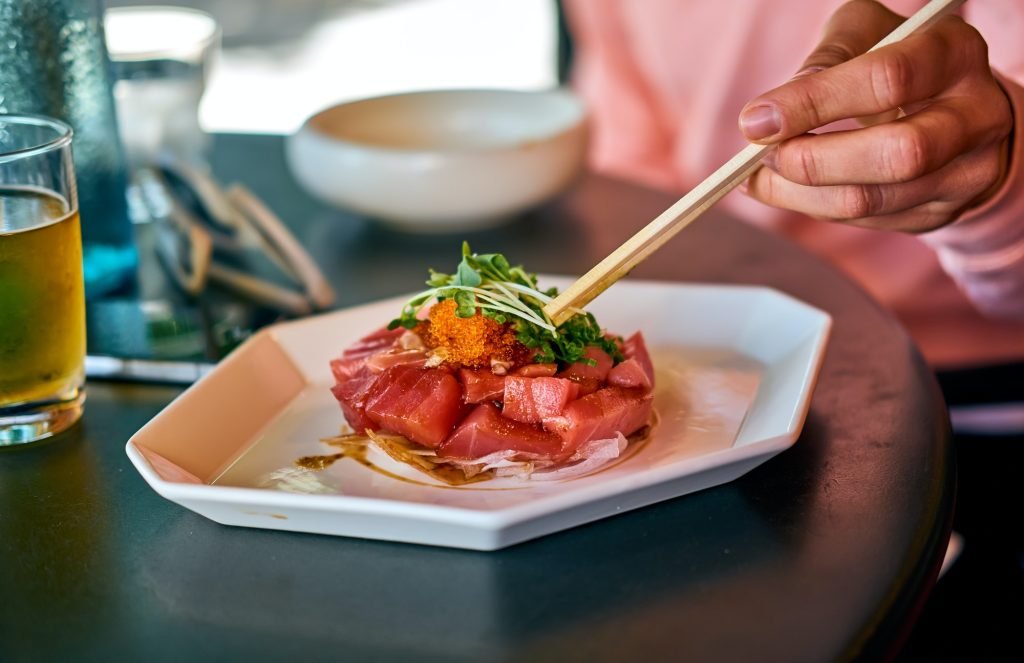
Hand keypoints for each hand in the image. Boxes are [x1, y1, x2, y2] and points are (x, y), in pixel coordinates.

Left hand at [738, 0, 1013, 232]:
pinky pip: (869, 220)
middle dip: (814, 161)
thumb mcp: (867, 34)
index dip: (813, 103)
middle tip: (762, 156)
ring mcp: (966, 172)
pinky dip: (816, 208)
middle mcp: (976, 115)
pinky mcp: (943, 211)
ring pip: (876, 199)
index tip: (756, 121)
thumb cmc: (897, 58)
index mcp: (955, 54)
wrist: (955, 105)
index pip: (886, 80)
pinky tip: (787, 190)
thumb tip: (772, 115)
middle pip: (897, 154)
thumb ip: (827, 59)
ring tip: (760, 179)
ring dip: (803, 195)